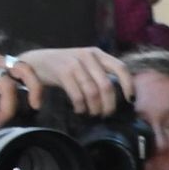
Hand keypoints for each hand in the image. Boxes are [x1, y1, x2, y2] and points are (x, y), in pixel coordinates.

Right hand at [14, 47, 133, 116]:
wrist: (38, 62)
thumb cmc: (66, 68)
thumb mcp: (86, 66)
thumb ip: (101, 76)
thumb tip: (119, 97)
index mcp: (98, 54)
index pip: (120, 68)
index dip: (128, 85)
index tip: (130, 101)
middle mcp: (88, 56)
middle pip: (107, 87)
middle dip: (108, 106)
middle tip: (104, 115)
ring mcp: (75, 63)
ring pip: (93, 93)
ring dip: (94, 109)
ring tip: (91, 114)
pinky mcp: (63, 71)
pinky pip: (78, 95)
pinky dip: (80, 107)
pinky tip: (79, 110)